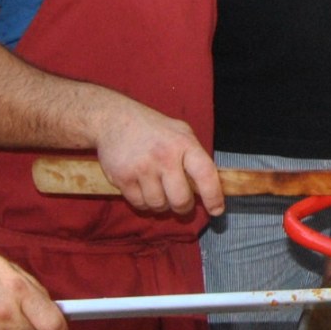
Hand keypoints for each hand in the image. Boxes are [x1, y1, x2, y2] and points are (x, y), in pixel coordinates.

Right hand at [92, 98, 222, 217]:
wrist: (114, 119)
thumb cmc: (153, 129)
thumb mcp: (180, 132)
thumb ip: (194, 156)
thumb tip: (211, 185)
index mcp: (184, 143)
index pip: (205, 174)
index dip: (213, 196)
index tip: (217, 210)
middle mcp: (164, 155)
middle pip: (181, 199)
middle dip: (183, 207)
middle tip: (181, 203)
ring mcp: (142, 167)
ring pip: (159, 205)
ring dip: (161, 204)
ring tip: (158, 189)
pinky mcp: (123, 177)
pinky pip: (139, 204)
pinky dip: (143, 202)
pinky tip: (142, 187)